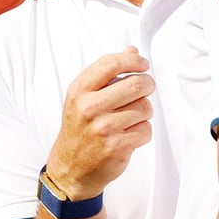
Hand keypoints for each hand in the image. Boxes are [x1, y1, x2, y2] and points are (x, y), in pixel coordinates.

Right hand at [45, 48, 153, 199]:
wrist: (71, 168)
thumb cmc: (79, 129)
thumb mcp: (83, 97)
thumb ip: (106, 73)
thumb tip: (132, 51)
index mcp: (80, 91)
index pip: (112, 63)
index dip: (133, 61)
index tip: (143, 64)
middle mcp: (90, 108)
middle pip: (136, 84)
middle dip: (147, 85)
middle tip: (145, 89)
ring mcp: (104, 128)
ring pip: (145, 107)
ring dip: (144, 111)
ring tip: (131, 117)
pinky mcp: (118, 146)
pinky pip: (146, 129)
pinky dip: (143, 131)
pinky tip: (129, 134)